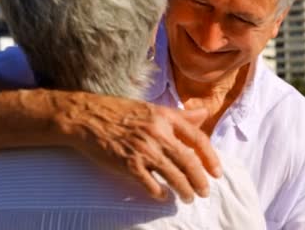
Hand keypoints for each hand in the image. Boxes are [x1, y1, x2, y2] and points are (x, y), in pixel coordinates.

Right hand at [52, 93, 221, 202]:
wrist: (87, 117)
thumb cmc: (120, 112)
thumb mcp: (153, 108)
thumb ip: (179, 115)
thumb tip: (204, 114)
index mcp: (166, 117)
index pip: (198, 139)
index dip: (211, 158)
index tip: (216, 172)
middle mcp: (158, 132)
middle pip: (189, 161)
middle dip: (200, 181)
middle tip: (204, 192)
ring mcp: (143, 149)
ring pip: (173, 175)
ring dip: (184, 190)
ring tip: (188, 197)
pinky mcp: (128, 163)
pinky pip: (150, 183)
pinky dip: (159, 192)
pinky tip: (162, 195)